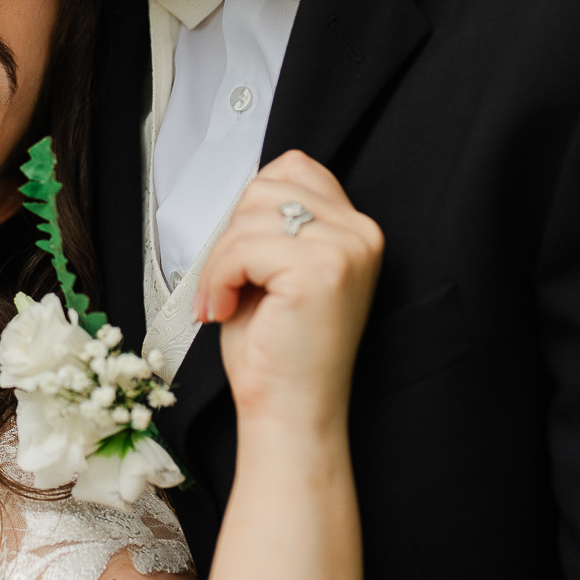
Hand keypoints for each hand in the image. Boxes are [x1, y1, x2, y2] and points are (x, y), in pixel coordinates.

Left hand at [193, 150, 382, 432]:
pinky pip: (242, 247)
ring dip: (219, 262)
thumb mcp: (277, 268)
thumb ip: (275, 221)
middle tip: (225, 285)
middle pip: (266, 186)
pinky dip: (218, 278)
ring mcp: (345, 249)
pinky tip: (226, 309)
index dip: (251, 208)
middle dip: (230, 236)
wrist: (291, 411)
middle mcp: (361, 233)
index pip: (293, 168)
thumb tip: (248, 184)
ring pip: (249, 215)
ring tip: (224, 301)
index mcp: (356, 230)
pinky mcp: (320, 270)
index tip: (241, 258)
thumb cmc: (278, 350)